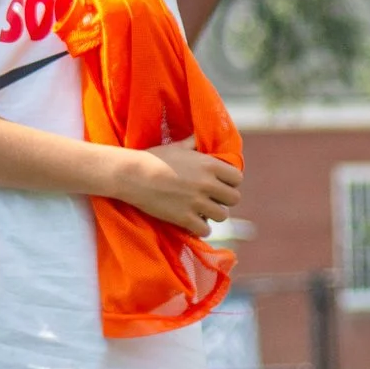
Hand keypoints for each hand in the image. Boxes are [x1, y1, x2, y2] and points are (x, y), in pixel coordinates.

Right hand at [119, 136, 242, 236]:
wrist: (132, 175)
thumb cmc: (154, 158)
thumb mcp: (177, 147)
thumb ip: (193, 144)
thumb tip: (199, 138)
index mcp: (209, 165)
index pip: (237, 178)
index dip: (230, 183)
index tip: (221, 184)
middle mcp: (207, 184)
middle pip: (234, 198)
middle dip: (224, 200)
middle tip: (212, 199)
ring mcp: (197, 202)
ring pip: (222, 215)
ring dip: (214, 215)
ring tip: (203, 212)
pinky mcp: (184, 218)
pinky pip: (205, 230)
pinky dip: (200, 229)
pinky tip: (193, 223)